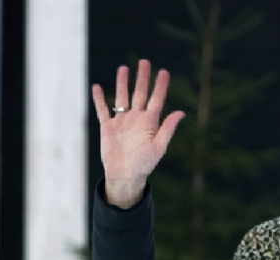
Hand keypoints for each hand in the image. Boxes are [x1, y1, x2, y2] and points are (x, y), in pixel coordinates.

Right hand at [91, 59, 184, 207]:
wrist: (125, 176)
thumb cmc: (144, 165)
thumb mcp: (159, 147)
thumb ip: (168, 129)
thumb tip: (181, 112)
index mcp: (150, 123)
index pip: (156, 99)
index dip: (160, 86)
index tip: (164, 71)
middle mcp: (136, 119)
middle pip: (140, 93)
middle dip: (142, 78)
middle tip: (144, 62)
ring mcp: (122, 122)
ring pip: (122, 97)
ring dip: (123, 83)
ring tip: (124, 68)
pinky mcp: (108, 128)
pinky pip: (103, 110)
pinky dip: (99, 99)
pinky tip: (97, 87)